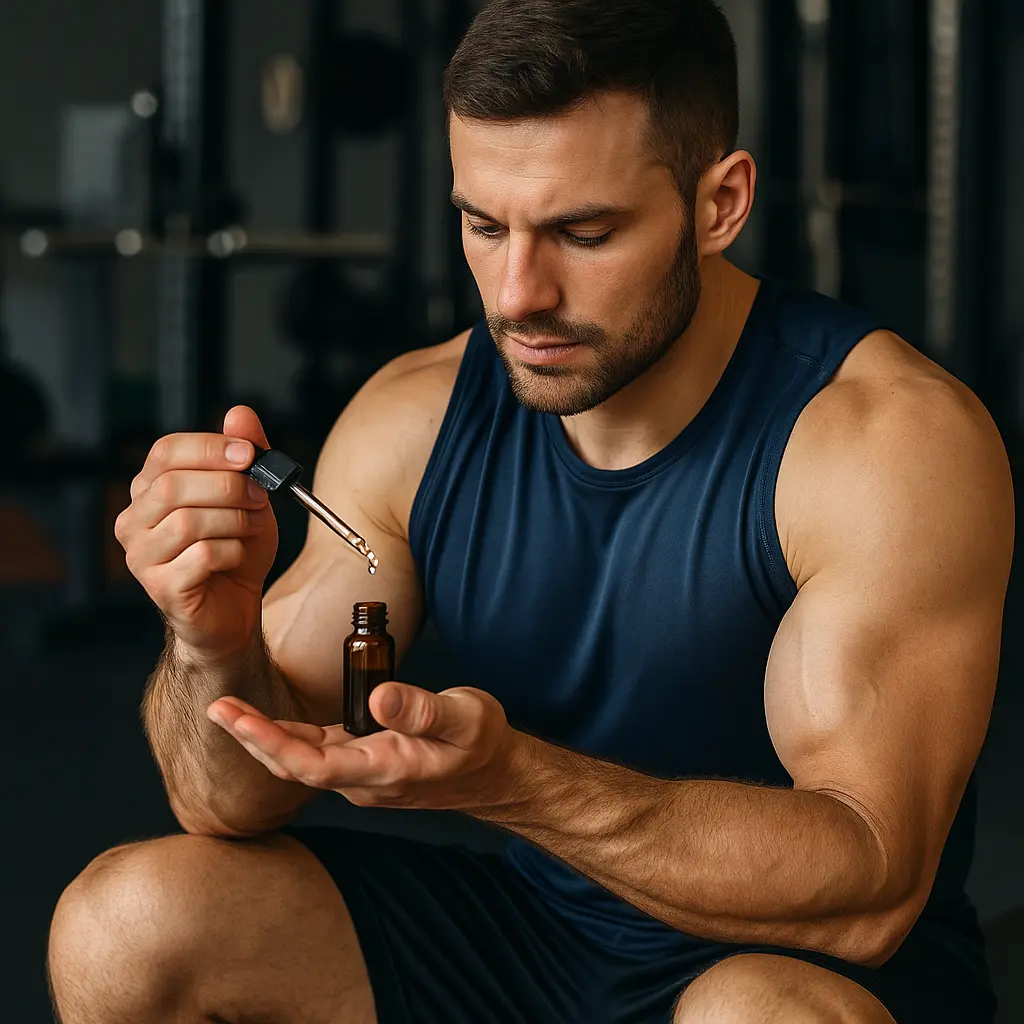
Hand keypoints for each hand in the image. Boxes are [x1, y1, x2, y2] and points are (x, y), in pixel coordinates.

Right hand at [114, 406, 278, 659]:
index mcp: (150, 489)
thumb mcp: (249, 496)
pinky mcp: (161, 588)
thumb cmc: (235, 550)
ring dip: (234, 521)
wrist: (236, 611)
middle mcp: (135, 520)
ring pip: (188, 521)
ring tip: (252, 528)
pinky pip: (201, 556)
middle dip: (227, 487)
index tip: (249, 454)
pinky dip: (232, 552)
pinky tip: (238, 557)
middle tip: (259, 496)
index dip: (210, 448)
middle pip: (173, 485)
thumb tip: (240, 413)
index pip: (165, 451)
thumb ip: (244, 455)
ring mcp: (141, 556)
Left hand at [206, 682, 523, 812]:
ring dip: (263, 738)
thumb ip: (422, 711)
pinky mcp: (364, 763)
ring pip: (301, 761)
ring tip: (229, 710)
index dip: (269, 742)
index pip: (312, 764)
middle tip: (216, 706)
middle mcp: (364, 779)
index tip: (235, 718)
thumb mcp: (464, 718)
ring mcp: (362, 775)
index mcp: (384, 769)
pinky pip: (316, 755)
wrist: (496, 775)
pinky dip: (287, 738)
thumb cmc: (481, 744)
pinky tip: (269, 721)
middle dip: (251, 738)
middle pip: (293, 765)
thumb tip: (379, 698)